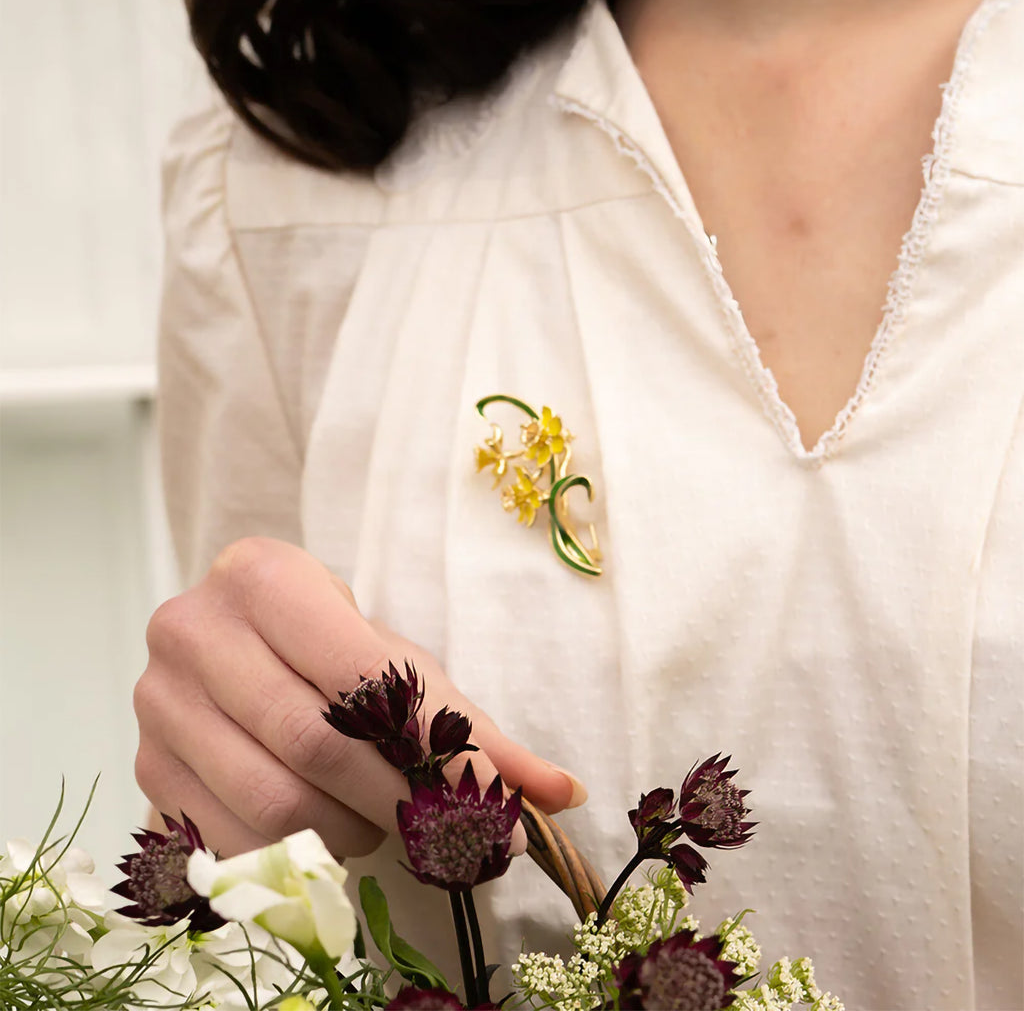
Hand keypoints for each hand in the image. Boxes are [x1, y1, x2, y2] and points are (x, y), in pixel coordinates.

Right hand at [134, 537, 584, 857]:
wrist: (243, 653)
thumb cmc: (333, 651)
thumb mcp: (402, 668)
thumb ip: (477, 729)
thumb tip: (566, 794)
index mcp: (261, 575)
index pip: (355, 669)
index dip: (423, 742)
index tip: (479, 796)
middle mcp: (192, 627)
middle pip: (312, 741)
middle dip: (395, 799)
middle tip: (444, 830)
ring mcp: (156, 701)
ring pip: (272, 800)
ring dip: (349, 830)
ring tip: (382, 820)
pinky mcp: (146, 766)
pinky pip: (234, 840)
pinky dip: (300, 855)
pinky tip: (329, 831)